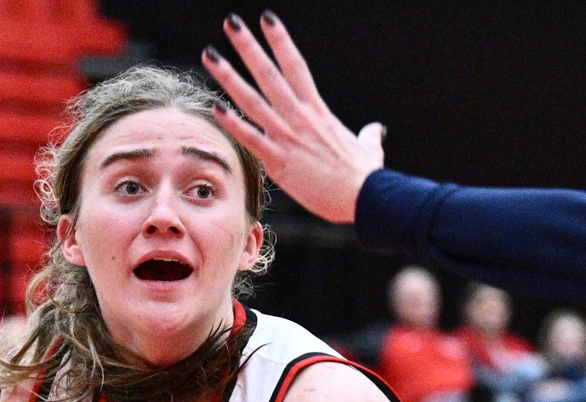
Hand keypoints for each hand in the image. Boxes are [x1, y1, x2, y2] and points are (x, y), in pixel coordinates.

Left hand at [202, 14, 384, 223]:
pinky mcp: (278, 161)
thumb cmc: (365, 176)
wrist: (364, 198)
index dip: (280, 41)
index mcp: (318, 110)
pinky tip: (216, 106)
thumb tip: (376, 130)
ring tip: (210, 55)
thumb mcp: (368, 149)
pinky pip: (250, 138)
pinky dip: (233, 123)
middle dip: (248, 47)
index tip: (267, 19)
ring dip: (229, 77)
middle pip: (268, 73)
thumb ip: (368, 135)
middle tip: (230, 23)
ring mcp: (287, 137)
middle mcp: (299, 117)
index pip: (296, 66)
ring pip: (252, 100)